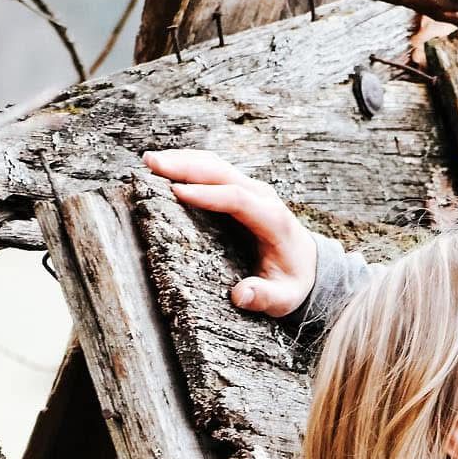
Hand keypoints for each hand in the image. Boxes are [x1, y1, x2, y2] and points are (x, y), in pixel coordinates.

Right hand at [141, 149, 316, 316]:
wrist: (306, 263)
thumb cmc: (292, 282)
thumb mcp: (284, 298)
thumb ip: (264, 297)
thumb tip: (240, 295)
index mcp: (273, 220)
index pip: (237, 199)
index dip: (206, 194)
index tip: (175, 192)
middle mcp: (263, 197)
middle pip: (222, 173)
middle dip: (186, 166)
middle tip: (151, 164)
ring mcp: (253, 188)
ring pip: (216, 165)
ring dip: (183, 160)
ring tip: (150, 161)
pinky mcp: (242, 188)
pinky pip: (214, 169)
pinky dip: (190, 164)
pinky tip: (167, 165)